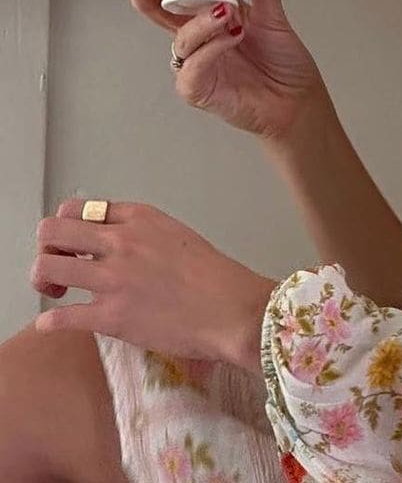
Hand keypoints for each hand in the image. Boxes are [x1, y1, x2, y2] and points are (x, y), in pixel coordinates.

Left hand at [31, 199, 276, 374]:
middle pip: (52, 231)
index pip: (78, 208)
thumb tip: (111, 243)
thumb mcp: (176, 234)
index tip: (72, 243)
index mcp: (139, 218)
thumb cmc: (213, 276)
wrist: (231, 309)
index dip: (67, 226)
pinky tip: (54, 323)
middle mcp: (121, 242)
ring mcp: (113, 279)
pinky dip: (48, 321)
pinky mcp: (110, 316)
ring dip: (43, 280)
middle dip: (47, 248)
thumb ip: (140, 232)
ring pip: (46, 267)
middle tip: (58, 264)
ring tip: (57, 291)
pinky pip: (57, 317)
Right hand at [125, 0, 326, 140]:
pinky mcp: (198, 89)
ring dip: (202, 21)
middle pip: (154, 11)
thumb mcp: (274, 14)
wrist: (297, 99)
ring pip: (181, 38)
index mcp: (206, 16)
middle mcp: (196, 38)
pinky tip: (232, 38)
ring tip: (229, 11)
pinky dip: (212, 49)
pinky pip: (193, 67)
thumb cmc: (282, 62)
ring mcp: (194, 64)